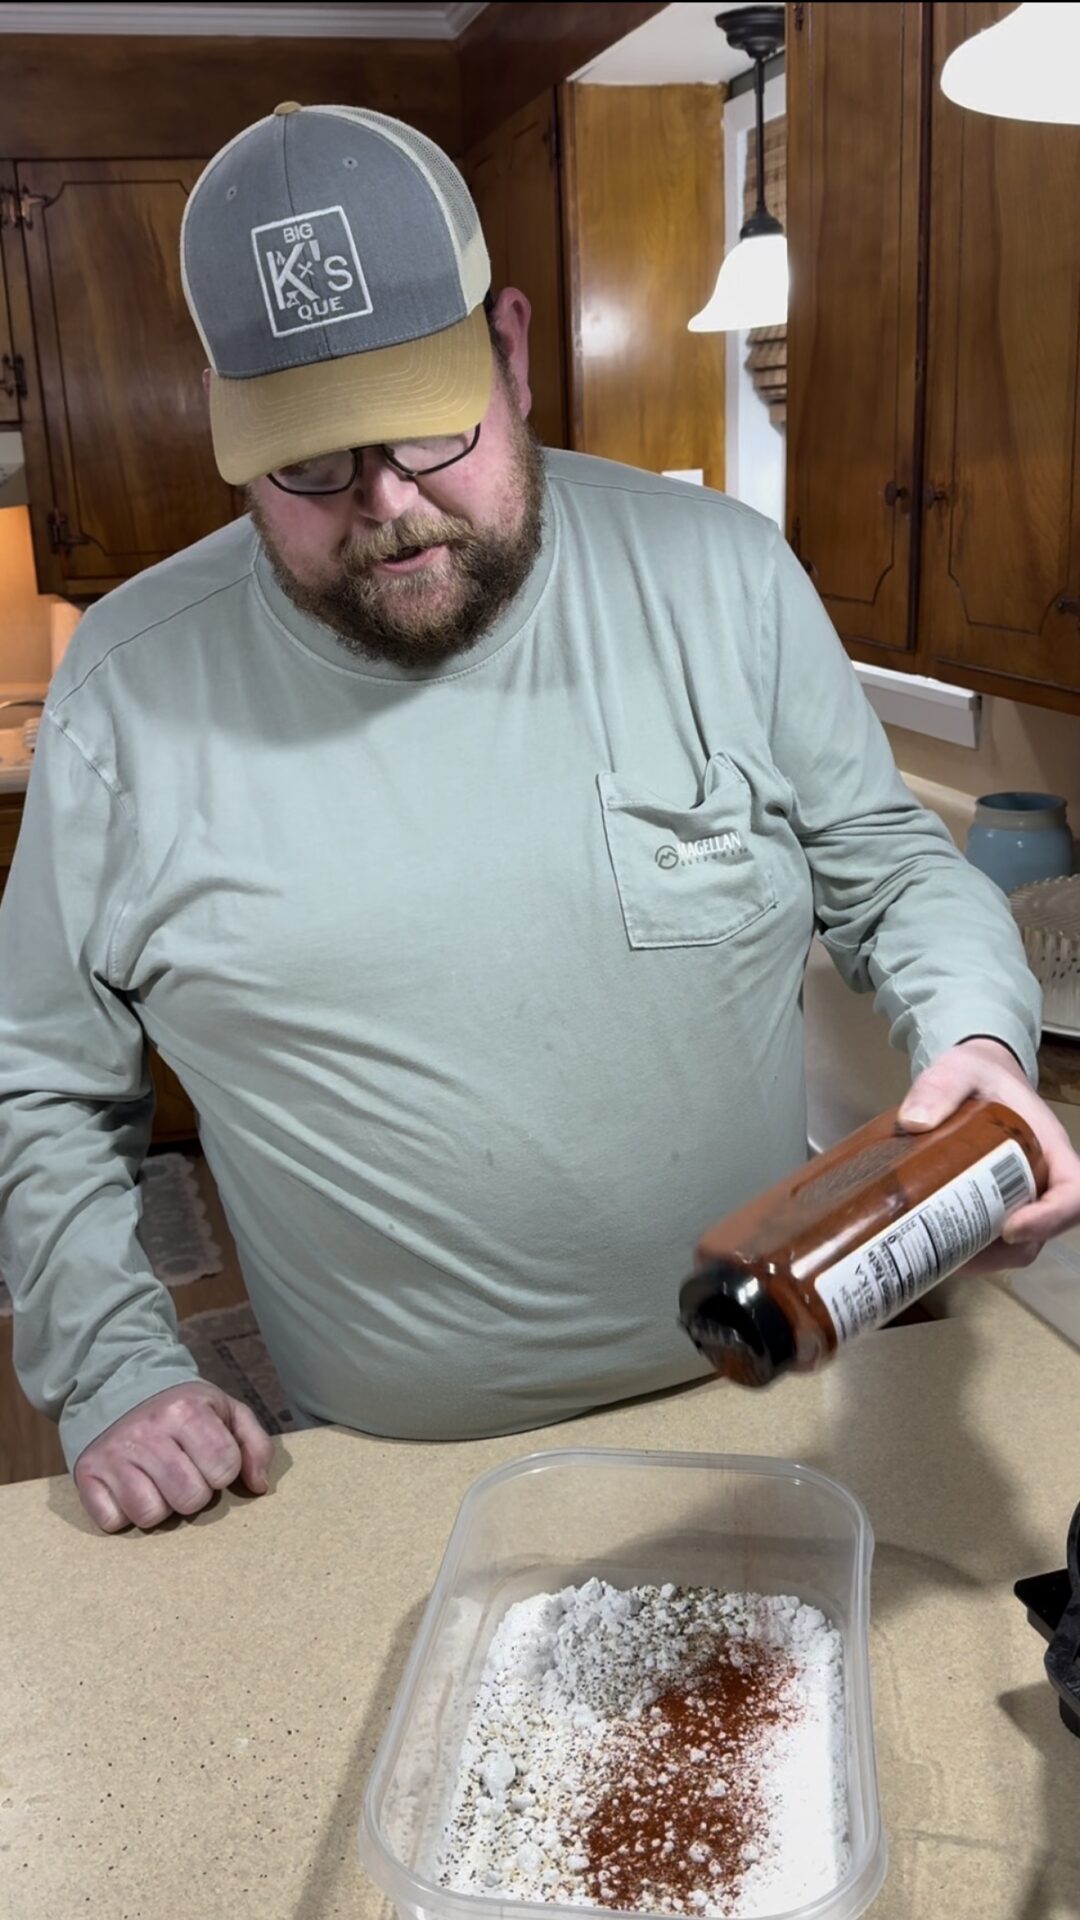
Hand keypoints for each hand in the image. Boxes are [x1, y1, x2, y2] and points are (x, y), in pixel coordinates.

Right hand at [74, 1381, 273, 1532]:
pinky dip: (122, 1513)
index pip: (224, 1468)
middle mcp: (147, 1431)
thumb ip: (253, 1444)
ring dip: (159, 1505)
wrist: (117, 1384)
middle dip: (194, 1492)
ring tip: (156, 1480)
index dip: (223, 1470)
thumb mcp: (224, 1410)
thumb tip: (259, 1486)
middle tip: (183, 1472)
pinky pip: (112, 1521)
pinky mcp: (86, 1474)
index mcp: (186, 1410)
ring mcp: (113, 1454)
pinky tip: (128, 1487)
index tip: (210, 1458)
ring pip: (150, 1514)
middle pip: (189, 1498)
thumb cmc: (180, 1408)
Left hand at [898, 1036, 1079, 1272]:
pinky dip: (966, 1253)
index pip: (1073, 1193)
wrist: (971, 1079)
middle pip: (1041, 1232)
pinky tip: (931, 1250)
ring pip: (1015, 1245)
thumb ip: (940, 1086)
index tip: (1009, 1228)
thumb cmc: (978, 1074)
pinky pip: (991, 1241)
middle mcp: (1041, 1180)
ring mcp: (1019, 1198)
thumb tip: (914, 1122)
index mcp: (1049, 1148)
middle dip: (1002, 1252)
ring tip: (940, 1256)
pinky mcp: (993, 1207)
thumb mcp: (960, 1069)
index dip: (1050, 1218)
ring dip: (982, 1259)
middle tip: (957, 1253)